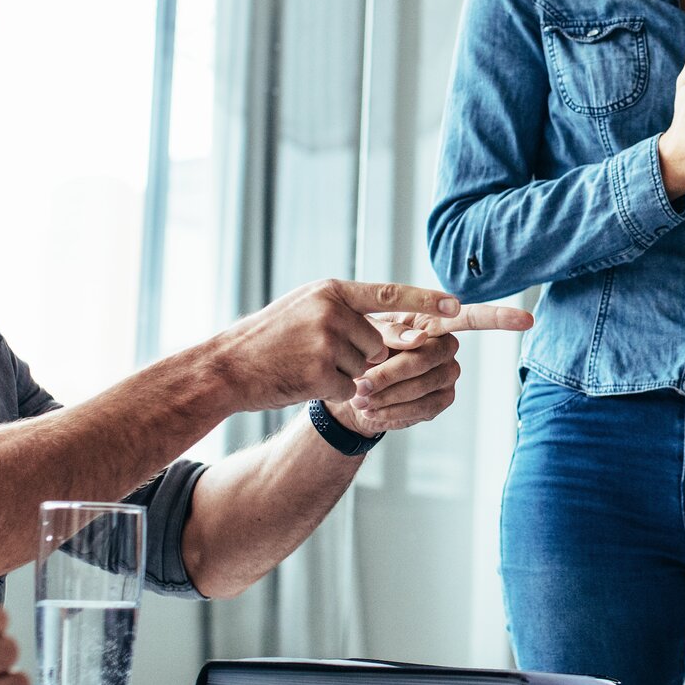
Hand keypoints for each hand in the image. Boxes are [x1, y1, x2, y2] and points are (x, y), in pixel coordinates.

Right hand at [212, 279, 466, 411]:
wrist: (227, 367)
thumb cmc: (269, 339)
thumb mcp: (306, 309)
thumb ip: (347, 312)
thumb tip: (398, 331)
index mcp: (331, 291)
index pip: (390, 294)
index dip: (426, 302)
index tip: (457, 306)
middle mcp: (332, 311)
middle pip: (378, 343)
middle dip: (360, 356)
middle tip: (317, 353)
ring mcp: (326, 342)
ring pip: (364, 368)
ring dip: (342, 374)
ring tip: (305, 364)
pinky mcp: (319, 373)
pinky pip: (347, 389)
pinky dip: (330, 392)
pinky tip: (301, 381)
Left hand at [328, 304, 533, 432]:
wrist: (349, 391)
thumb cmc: (357, 353)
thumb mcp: (364, 336)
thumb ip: (388, 333)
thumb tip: (417, 338)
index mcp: (431, 321)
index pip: (470, 317)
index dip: (499, 318)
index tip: (527, 321)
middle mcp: (447, 346)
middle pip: (431, 354)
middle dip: (394, 371)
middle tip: (361, 385)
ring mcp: (447, 374)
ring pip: (426, 384)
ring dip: (389, 394)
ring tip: (359, 399)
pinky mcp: (441, 400)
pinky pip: (424, 407)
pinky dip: (394, 411)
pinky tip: (373, 412)